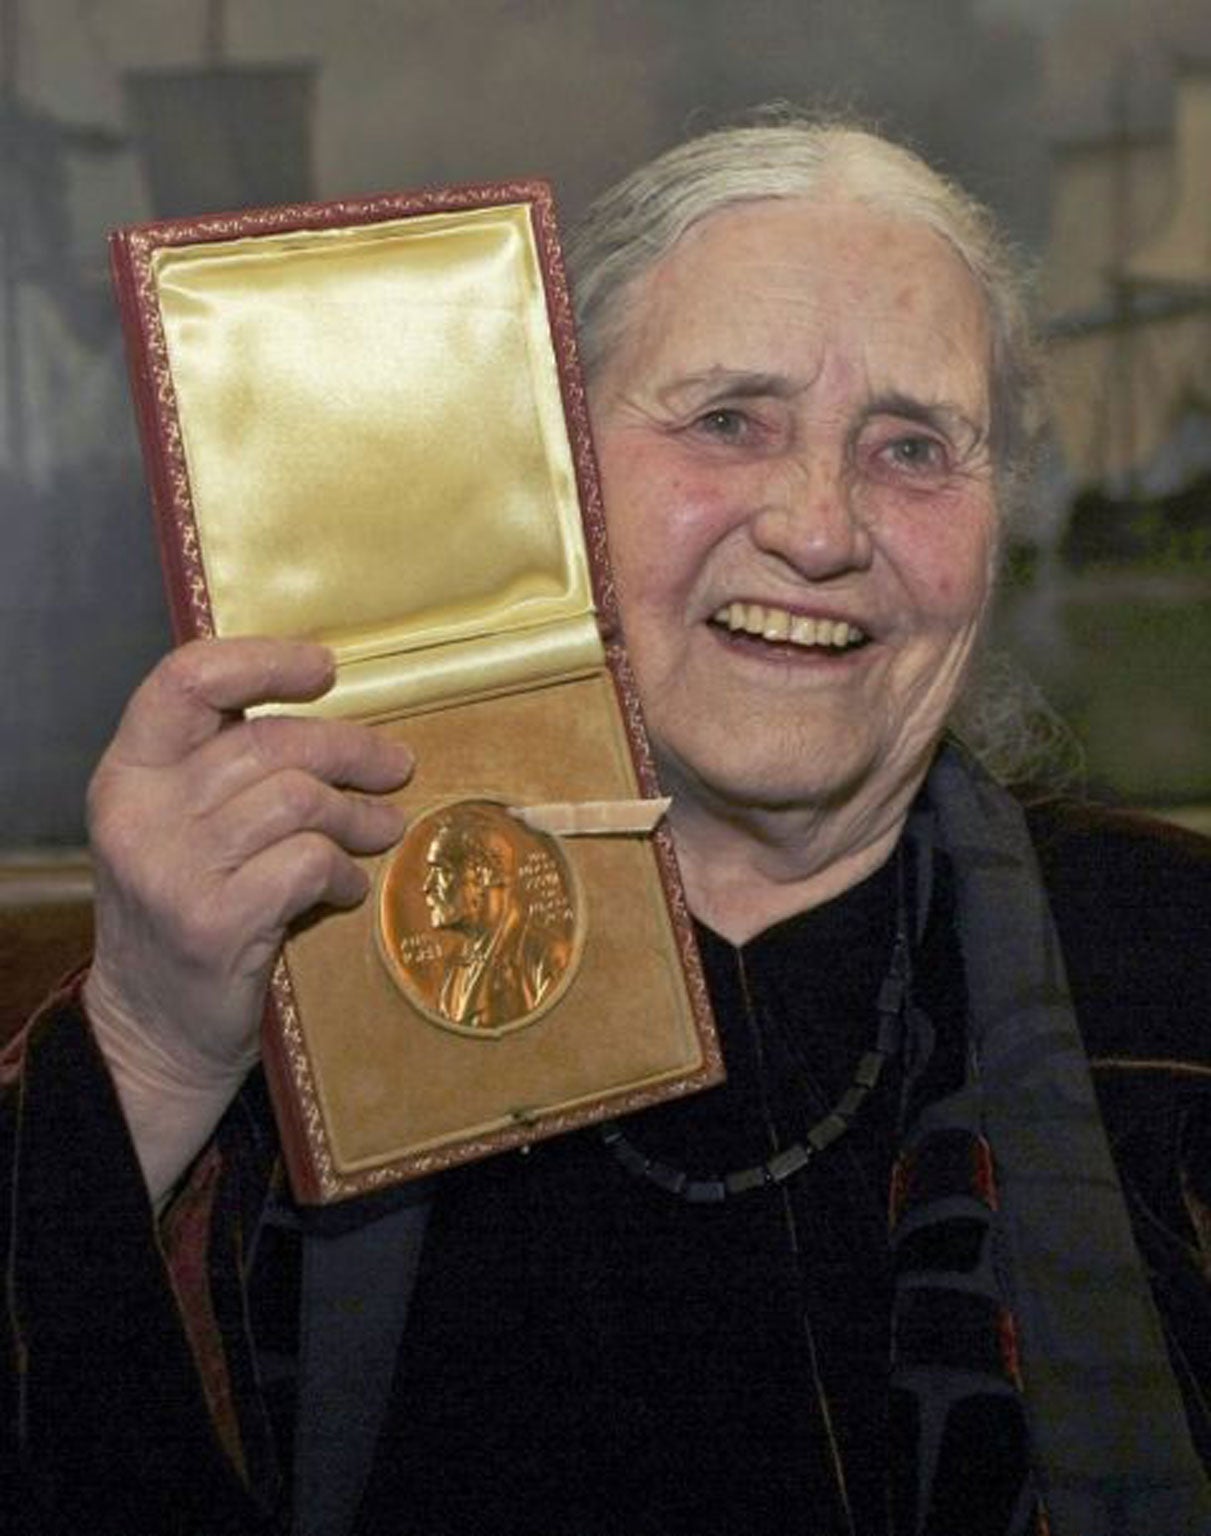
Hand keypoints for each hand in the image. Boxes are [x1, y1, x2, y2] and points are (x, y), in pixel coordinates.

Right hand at [83, 637, 412, 1198]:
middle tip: (396, 766)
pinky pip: (307, 864)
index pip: (186, 680)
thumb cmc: (188, 907)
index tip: (324, 669)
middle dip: (351, 749)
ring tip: (380, 831)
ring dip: (357, 815)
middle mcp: (139, 814)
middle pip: (269, 742)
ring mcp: (171, 871)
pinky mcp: (213, 924)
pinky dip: (343, 872)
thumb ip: (228, 767)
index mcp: (128, 773)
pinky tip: (347, 889)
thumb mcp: (181, 825)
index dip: (262, 661)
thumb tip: (338, 720)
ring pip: (299, 799)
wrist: (154, 1026)